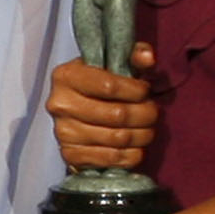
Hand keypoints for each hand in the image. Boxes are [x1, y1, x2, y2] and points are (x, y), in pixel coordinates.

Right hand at [48, 46, 161, 173]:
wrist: (73, 110)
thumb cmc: (97, 83)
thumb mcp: (111, 61)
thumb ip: (132, 54)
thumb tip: (148, 58)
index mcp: (66, 76)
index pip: (109, 85)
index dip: (136, 90)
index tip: (146, 90)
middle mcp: (60, 105)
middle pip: (116, 115)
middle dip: (145, 114)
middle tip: (154, 112)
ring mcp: (63, 132)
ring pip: (117, 138)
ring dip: (143, 135)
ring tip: (149, 128)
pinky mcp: (70, 155)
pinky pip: (110, 159)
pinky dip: (132, 155)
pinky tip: (138, 146)